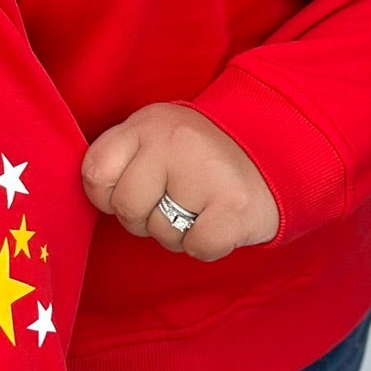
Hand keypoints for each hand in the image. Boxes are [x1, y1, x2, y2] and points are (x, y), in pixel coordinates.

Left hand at [80, 103, 279, 260]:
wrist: (276, 152)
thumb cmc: (200, 158)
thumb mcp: (156, 138)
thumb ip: (121, 159)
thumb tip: (95, 194)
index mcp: (148, 123)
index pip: (95, 172)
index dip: (105, 196)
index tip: (133, 191)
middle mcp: (173, 141)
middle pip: (126, 208)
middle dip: (145, 218)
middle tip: (175, 201)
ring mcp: (205, 172)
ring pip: (161, 233)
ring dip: (178, 233)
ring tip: (202, 206)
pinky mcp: (234, 206)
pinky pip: (196, 247)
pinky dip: (207, 245)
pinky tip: (219, 221)